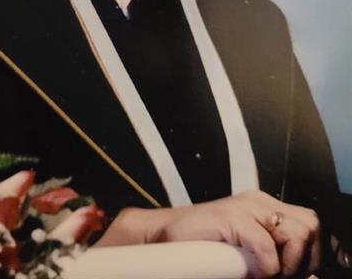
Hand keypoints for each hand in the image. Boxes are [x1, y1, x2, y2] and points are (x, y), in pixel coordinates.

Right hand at [95, 190, 320, 277]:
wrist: (164, 238)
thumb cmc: (200, 248)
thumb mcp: (245, 251)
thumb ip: (269, 254)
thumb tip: (294, 273)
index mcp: (264, 208)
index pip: (308, 224)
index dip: (308, 256)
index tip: (289, 273)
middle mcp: (259, 201)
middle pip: (309, 225)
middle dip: (302, 258)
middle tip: (278, 273)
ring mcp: (246, 206)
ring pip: (298, 233)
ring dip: (286, 262)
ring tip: (264, 271)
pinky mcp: (233, 216)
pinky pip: (268, 249)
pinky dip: (265, 268)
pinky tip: (247, 270)